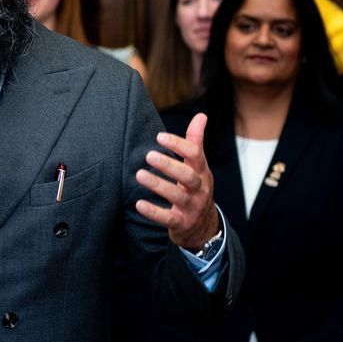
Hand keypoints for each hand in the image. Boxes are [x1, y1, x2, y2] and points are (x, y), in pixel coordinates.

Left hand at [135, 113, 219, 249]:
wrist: (204, 226)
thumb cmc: (196, 189)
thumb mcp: (199, 167)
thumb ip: (195, 142)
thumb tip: (201, 115)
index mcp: (202, 172)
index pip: (195, 155)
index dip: (178, 145)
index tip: (159, 136)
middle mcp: (199, 189)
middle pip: (187, 176)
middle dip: (169, 165)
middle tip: (149, 155)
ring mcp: (191, 207)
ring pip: (177, 195)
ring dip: (158, 185)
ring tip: (139, 174)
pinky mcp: (181, 223)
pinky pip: (168, 218)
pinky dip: (153, 212)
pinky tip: (139, 204)